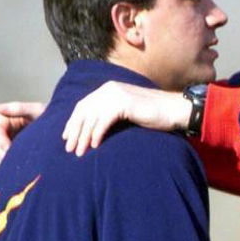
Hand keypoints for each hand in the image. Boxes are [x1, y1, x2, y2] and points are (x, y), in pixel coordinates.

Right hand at [0, 102, 45, 162]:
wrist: (60, 128)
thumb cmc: (48, 115)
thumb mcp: (35, 110)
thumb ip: (18, 108)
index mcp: (6, 118)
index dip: (0, 141)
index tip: (9, 149)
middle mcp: (3, 129)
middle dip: (0, 152)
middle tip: (12, 160)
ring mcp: (7, 140)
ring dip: (3, 159)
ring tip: (16, 164)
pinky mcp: (12, 149)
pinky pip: (4, 158)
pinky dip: (9, 163)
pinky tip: (18, 166)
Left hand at [62, 81, 191, 155]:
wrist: (173, 109)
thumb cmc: (152, 113)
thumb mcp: (127, 111)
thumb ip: (111, 113)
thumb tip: (93, 127)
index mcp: (108, 88)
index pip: (83, 105)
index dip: (73, 121)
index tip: (66, 136)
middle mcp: (109, 88)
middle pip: (84, 111)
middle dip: (75, 131)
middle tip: (69, 148)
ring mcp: (116, 94)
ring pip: (92, 117)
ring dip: (83, 136)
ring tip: (79, 152)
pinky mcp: (124, 102)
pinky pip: (104, 120)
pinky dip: (97, 134)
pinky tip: (95, 145)